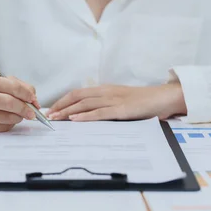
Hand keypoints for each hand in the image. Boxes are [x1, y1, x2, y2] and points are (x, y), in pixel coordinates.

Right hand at [0, 74, 40, 132]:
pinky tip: (8, 118)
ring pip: (7, 118)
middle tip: (32, 112)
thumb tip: (34, 100)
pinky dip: (10, 124)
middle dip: (25, 108)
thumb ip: (19, 86)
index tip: (34, 99)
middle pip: (9, 103)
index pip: (12, 87)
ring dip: (18, 117)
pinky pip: (2, 127)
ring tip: (19, 113)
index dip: (27, 94)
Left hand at [47, 83, 186, 121]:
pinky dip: (86, 116)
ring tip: (55, 119)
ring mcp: (114, 100)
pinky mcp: (122, 110)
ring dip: (68, 112)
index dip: (62, 100)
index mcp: (105, 90)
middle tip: (47, 116)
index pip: (78, 93)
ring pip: (85, 104)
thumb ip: (106, 104)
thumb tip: (88, 113)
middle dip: (60, 106)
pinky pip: (100, 113)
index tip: (50, 109)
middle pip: (77, 97)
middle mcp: (106, 92)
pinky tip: (75, 120)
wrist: (163, 98)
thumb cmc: (143, 102)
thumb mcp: (120, 100)